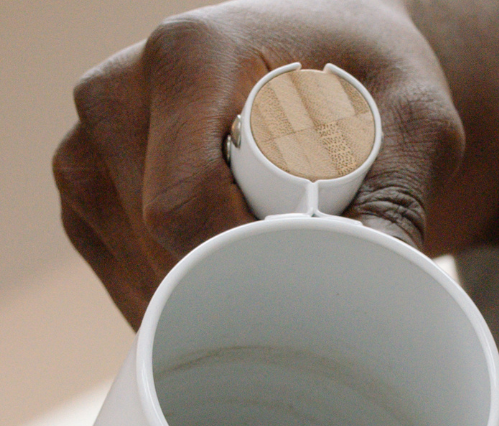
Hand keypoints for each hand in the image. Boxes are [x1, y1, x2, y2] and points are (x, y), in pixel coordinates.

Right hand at [54, 0, 498, 324]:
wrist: (329, 62)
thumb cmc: (369, 82)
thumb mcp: (414, 122)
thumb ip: (402, 198)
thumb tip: (384, 282)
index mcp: (187, 54)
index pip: (183, 204)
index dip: (240, 265)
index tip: (303, 284)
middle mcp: (118, 89)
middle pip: (153, 241)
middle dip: (227, 282)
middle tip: (302, 278)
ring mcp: (87, 141)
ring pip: (132, 267)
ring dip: (201, 295)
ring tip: (270, 263)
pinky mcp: (84, 187)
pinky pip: (120, 275)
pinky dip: (175, 297)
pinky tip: (229, 277)